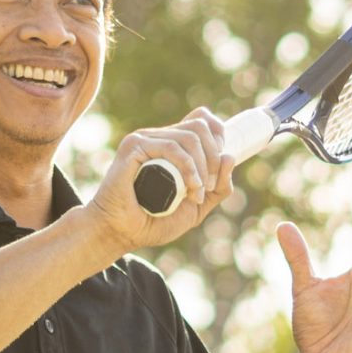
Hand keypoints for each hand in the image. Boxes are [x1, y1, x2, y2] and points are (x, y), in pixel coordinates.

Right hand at [83, 108, 237, 253]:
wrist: (121, 233)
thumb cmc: (153, 222)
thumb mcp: (197, 206)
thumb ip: (218, 188)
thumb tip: (230, 157)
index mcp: (171, 144)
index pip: (201, 119)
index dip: (218, 135)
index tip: (219, 165)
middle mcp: (159, 137)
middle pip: (200, 126)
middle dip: (213, 157)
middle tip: (208, 187)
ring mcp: (145, 139)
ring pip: (190, 136)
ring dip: (202, 167)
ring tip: (197, 193)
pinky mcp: (134, 146)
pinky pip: (171, 147)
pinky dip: (188, 167)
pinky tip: (190, 187)